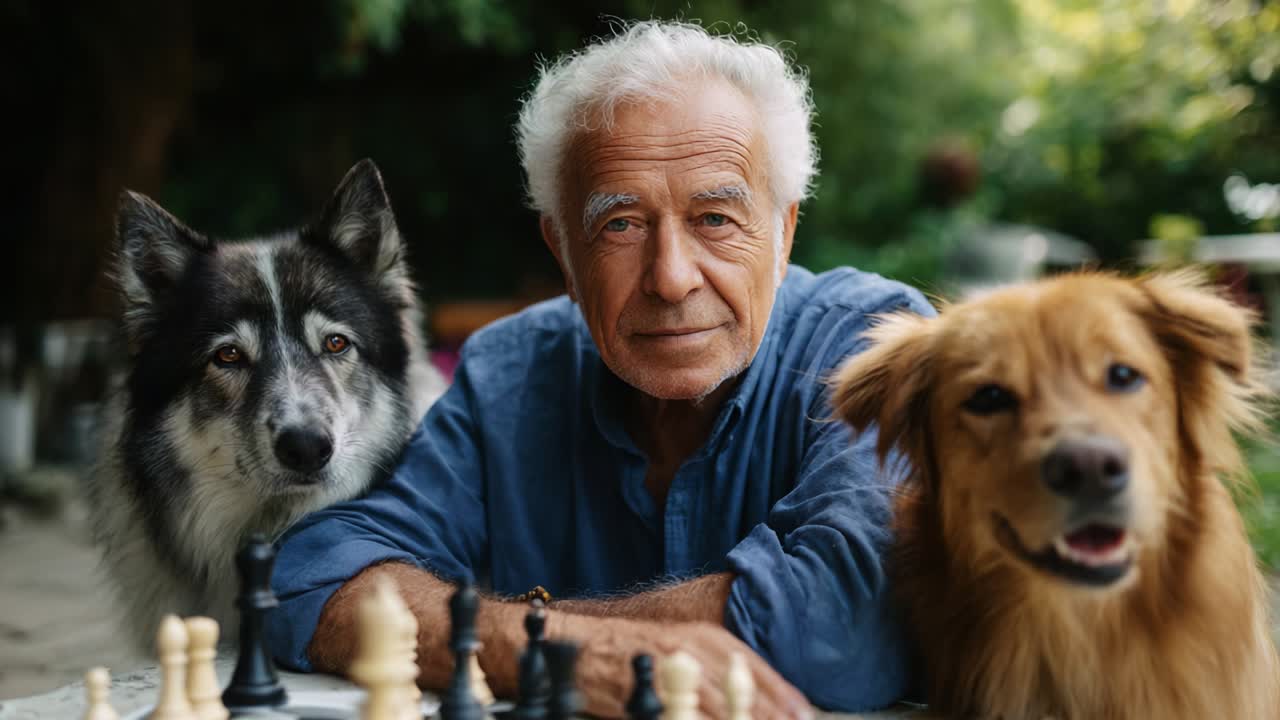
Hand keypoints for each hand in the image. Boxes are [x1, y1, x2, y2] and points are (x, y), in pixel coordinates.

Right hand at [556, 614, 812, 718]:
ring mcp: (667, 672)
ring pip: (718, 707)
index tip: (803, 715)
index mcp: (704, 637)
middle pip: (743, 691)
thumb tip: (758, 699)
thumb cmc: (633, 651)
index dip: (782, 696)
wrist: (578, 649)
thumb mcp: (681, 648)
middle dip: (769, 716)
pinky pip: (680, 715)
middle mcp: (690, 650)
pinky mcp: (645, 695)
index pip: (755, 668)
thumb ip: (717, 670)